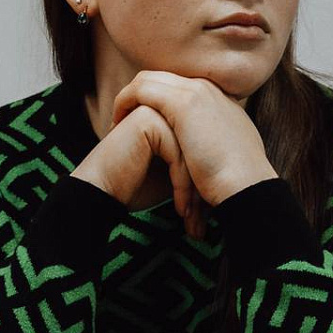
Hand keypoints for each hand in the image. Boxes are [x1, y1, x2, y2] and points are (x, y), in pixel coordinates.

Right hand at [71, 103, 208, 238]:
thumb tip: (231, 174)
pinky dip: (182, 185)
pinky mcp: (146, 120)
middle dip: (203, 188)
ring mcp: (156, 110)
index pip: (204, 145)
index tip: (206, 215)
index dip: (207, 182)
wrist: (102, 194)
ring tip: (193, 220)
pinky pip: (178, 154)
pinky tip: (180, 209)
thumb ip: (196, 160)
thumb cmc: (136, 187)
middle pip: (201, 148)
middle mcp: (166, 108)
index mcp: (175, 114)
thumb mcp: (175, 172)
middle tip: (201, 224)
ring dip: (194, 191)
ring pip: (193, 152)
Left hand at [110, 71, 277, 206]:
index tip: (141, 120)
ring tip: (116, 120)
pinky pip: (141, 90)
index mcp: (220, 99)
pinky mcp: (183, 102)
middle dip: (138, 94)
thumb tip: (204, 154)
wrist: (247, 186)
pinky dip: (124, 102)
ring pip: (148, 79)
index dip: (156, 99)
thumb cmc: (237, 182)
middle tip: (122, 117)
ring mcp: (197, 91)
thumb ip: (215, 143)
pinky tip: (117, 121)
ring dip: (128, 98)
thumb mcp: (227, 154)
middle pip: (161, 77)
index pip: (179, 86)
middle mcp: (209, 88)